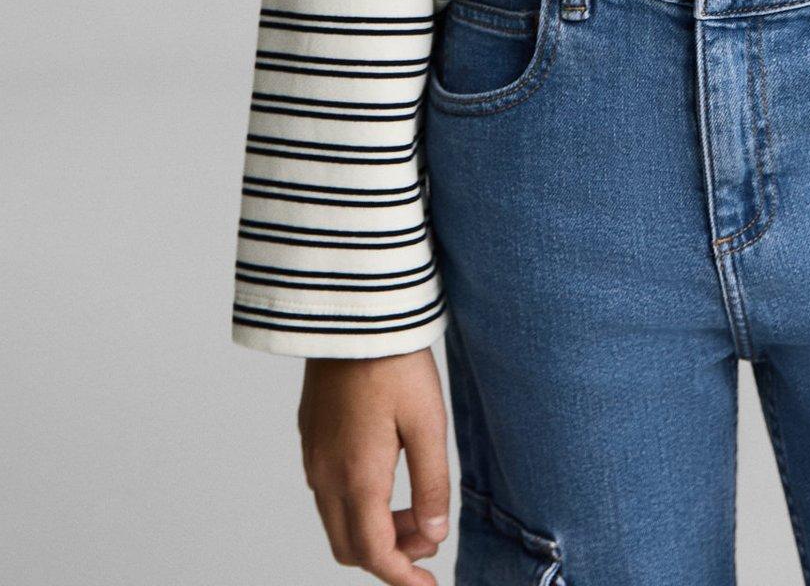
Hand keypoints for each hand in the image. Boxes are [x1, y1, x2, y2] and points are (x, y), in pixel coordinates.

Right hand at [298, 348, 450, 584]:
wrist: (353, 313)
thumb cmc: (395, 362)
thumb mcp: (428, 422)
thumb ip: (432, 483)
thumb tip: (435, 533)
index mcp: (357, 477)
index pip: (373, 553)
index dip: (401, 577)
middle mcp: (326, 475)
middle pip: (349, 547)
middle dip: (389, 555)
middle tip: (428, 538)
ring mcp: (313, 456)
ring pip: (337, 521)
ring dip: (372, 529)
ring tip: (414, 509)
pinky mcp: (310, 437)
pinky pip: (328, 493)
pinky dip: (356, 505)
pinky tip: (388, 479)